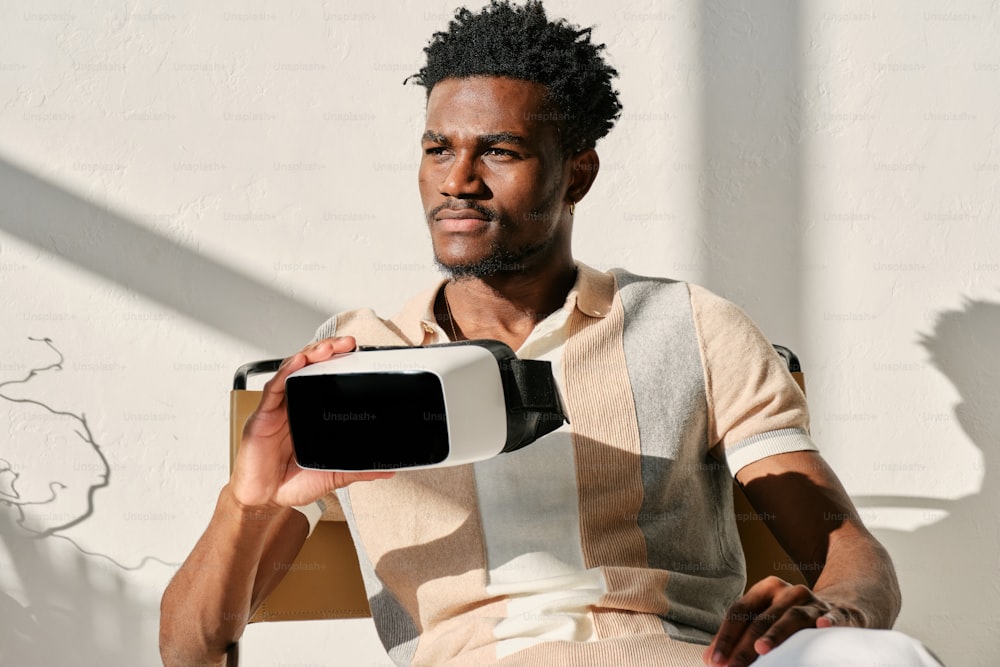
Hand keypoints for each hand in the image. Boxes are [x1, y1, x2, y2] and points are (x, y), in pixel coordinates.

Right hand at [230, 336, 393, 508]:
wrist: (263, 501)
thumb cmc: (290, 483)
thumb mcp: (332, 475)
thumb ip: (357, 469)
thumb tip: (387, 469)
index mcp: (310, 414)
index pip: (325, 379)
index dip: (340, 364)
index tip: (360, 355)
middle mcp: (294, 405)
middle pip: (310, 367)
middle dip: (328, 350)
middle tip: (349, 344)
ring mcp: (278, 409)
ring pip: (292, 371)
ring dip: (310, 355)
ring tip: (328, 348)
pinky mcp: (263, 417)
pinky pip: (273, 389)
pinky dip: (286, 373)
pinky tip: (298, 363)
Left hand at [703, 576, 866, 665]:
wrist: (840, 610)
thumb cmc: (791, 620)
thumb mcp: (766, 621)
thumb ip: (739, 638)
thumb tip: (709, 659)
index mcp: (766, 590)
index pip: (739, 611)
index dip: (725, 637)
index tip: (715, 661)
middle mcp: (788, 592)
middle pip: (761, 618)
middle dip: (744, 646)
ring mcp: (814, 602)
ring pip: (791, 617)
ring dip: (775, 634)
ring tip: (761, 650)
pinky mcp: (840, 613)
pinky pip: (834, 616)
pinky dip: (828, 620)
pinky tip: (821, 626)